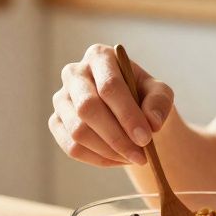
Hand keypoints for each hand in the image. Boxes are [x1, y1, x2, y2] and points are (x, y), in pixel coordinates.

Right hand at [49, 44, 174, 166]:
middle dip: (116, 137)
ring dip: (108, 151)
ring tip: (132, 157)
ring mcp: (61, 98)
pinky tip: (118, 158)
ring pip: (78, 131)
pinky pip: (72, 147)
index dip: (127, 114)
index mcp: (99, 57)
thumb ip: (159, 103)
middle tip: (140, 156)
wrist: (129, 111)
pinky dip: (98, 159)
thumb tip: (152, 122)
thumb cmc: (144, 97)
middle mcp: (74, 73)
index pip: (109, 86)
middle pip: (87, 108)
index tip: (145, 138)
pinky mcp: (56, 122)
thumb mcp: (160, 93)